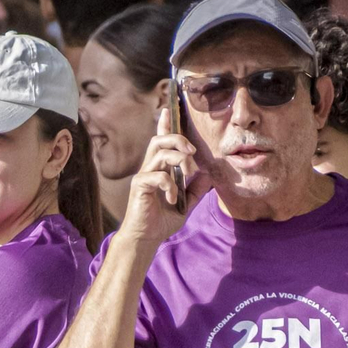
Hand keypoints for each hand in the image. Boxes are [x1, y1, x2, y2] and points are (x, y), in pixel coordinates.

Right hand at [122, 108, 213, 246]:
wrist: (145, 239)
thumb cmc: (160, 221)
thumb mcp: (185, 204)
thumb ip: (195, 189)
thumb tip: (207, 174)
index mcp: (159, 169)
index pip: (161, 142)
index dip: (164, 125)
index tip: (169, 109)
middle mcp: (149, 169)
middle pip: (160, 140)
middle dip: (178, 140)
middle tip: (192, 153)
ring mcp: (143, 177)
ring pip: (159, 153)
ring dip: (179, 159)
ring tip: (188, 174)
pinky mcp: (139, 187)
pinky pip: (158, 176)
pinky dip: (170, 185)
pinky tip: (171, 198)